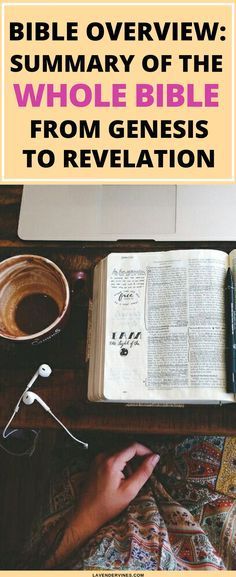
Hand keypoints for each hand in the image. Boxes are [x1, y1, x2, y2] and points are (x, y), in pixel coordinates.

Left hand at [45, 443, 158, 566]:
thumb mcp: (130, 491)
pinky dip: (121, 462)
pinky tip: (122, 476)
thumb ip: (143, 472)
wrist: (86, 514)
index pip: (133, 446)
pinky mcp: (95, 463)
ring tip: (132, 476)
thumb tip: (154, 458)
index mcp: (112, 461)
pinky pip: (112, 456)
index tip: (153, 458)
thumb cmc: (107, 506)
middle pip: (126, 446)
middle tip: (146, 466)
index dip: (146, 450)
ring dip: (129, 459)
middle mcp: (103, 456)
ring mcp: (97, 459)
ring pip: (119, 450)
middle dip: (138, 454)